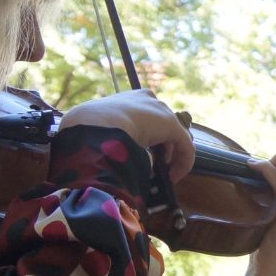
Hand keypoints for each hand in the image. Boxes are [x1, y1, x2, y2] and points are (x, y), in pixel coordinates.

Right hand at [58, 89, 196, 180]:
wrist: (93, 123)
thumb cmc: (90, 129)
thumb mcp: (102, 131)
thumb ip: (114, 139)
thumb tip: (119, 158)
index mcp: (130, 99)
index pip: (147, 119)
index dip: (150, 141)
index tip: (145, 158)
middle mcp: (148, 100)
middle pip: (164, 127)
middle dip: (162, 149)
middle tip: (156, 168)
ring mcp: (160, 110)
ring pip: (175, 136)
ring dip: (172, 157)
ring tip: (164, 174)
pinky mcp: (171, 124)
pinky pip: (184, 145)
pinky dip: (182, 162)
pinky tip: (173, 176)